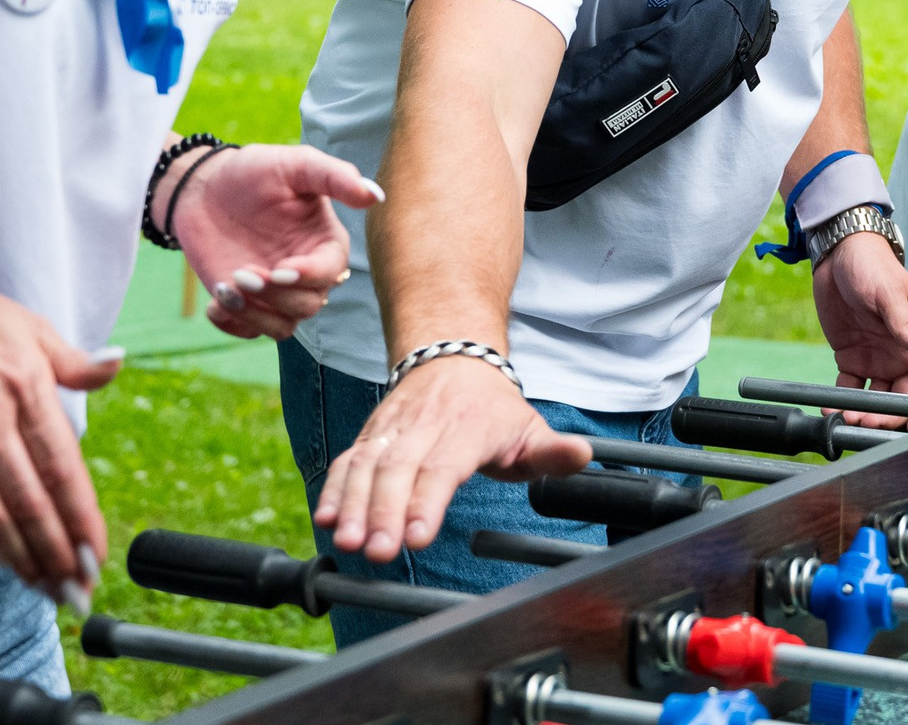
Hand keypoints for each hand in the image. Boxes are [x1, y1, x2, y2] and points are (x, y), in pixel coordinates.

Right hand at [0, 270, 119, 602]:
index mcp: (24, 386)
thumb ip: (75, 362)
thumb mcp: (32, 328)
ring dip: (20, 557)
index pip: (60, 466)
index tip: (95, 552)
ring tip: (45, 587)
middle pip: (27, 500)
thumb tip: (116, 366)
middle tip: (77, 588)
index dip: (79, 516)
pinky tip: (3, 560)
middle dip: (55, 552)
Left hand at [166, 144, 381, 339]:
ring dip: (254, 314)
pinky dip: (230, 322)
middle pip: (308, 305)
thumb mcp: (296, 165)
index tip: (279, 269)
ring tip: (226, 287)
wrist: (206, 187)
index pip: (331, 272)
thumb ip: (335, 177)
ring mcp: (275, 293)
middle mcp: (305, 273)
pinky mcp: (247, 305)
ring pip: (282, 327)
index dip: (309, 276)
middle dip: (274, 295)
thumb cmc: (256, 171)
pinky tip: (216, 296)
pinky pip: (247, 332)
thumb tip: (376, 195)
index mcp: (324, 243)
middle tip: (241, 272)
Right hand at [316, 354, 590, 561]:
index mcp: (467, 427)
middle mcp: (424, 425)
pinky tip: (326, 518)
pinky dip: (334, 488)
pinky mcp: (371, 434)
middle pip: (399, 469)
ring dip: (353, 504)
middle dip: (384, 512)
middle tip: (377, 551)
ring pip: (367, 464)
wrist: (452, 356)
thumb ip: (552, 452)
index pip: (443, 467)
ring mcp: (393, 428)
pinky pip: (348, 459)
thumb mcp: (529, 427)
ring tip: (347, 541)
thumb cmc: (493, 407)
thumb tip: (581, 455)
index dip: (427, 501)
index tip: (417, 536)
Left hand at [811, 227, 907, 429]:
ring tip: (849, 418)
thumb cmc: (872, 265)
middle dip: (891, 415)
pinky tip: (832, 408)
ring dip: (866, 413)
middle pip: (904, 399)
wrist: (838, 253)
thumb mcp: (888, 293)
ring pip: (877, 398)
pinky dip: (842, 401)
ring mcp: (875, 358)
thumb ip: (907, 325)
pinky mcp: (850, 358)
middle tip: (871, 422)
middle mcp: (899, 355)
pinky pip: (849, 387)